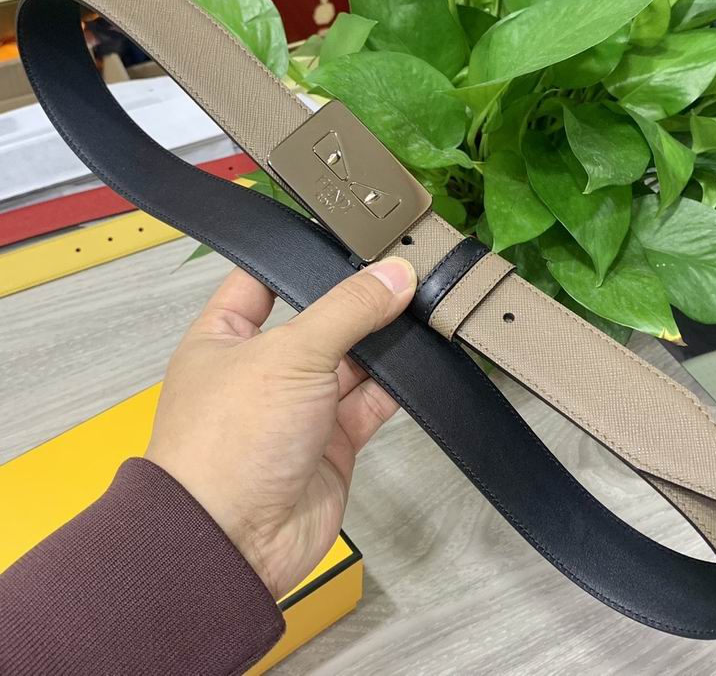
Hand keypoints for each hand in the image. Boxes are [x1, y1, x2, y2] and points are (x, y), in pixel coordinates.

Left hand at [145, 258, 416, 598]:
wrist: (234, 544)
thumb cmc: (226, 446)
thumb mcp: (288, 355)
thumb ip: (347, 311)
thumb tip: (393, 275)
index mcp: (226, 337)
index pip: (261, 279)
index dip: (298, 258)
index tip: (344, 236)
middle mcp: (263, 369)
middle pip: (318, 319)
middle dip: (357, 301)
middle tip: (402, 272)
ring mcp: (299, 407)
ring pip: (351, 361)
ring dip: (384, 342)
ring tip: (422, 309)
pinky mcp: (332, 442)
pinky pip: (371, 402)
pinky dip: (397, 384)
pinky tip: (423, 360)